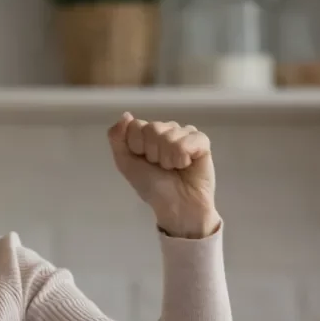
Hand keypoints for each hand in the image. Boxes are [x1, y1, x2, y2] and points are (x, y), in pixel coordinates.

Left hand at [108, 112, 219, 237]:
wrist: (175, 205)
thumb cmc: (152, 186)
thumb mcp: (126, 163)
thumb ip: (117, 138)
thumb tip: (126, 114)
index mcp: (148, 132)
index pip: (136, 125)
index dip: (137, 147)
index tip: (144, 161)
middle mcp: (167, 129)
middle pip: (152, 129)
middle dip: (153, 154)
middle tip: (161, 167)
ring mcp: (185, 133)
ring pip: (169, 135)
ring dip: (167, 159)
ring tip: (173, 168)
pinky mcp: (202, 142)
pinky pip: (187, 141)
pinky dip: (182, 159)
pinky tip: (186, 165)